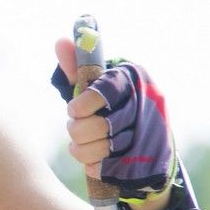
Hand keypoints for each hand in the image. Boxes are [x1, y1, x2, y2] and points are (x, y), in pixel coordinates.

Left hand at [53, 38, 176, 206]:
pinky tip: (94, 159)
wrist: (145, 140)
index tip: (73, 110)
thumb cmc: (111, 105)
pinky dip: (94, 165)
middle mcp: (146, 104)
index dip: (83, 104)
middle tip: (76, 127)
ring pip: (101, 148)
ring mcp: (149, 134)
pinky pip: (108, 167)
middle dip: (79, 130)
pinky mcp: (146, 159)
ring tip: (82, 143)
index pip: (104, 91)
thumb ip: (77, 66)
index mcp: (132, 78)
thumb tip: (60, 42)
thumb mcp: (96, 84)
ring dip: (83, 149)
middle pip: (99, 125)